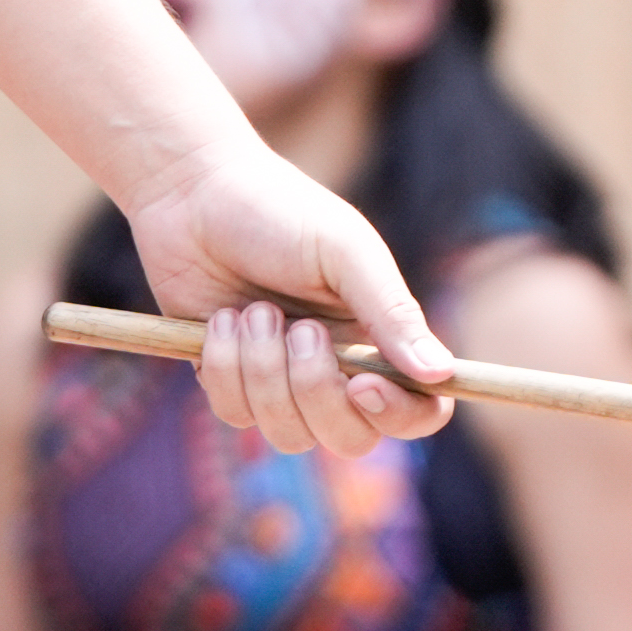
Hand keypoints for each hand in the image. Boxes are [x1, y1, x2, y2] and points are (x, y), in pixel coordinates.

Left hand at [128, 137, 466, 452]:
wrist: (190, 191)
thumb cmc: (277, 210)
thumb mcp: (344, 251)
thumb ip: (393, 312)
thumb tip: (441, 375)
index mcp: (378, 337)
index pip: (418, 409)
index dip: (401, 413)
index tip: (362, 385)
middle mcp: (336, 368)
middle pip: (351, 438)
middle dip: (317, 392)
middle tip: (299, 329)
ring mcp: (280, 380)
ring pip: (289, 434)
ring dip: (264, 371)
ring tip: (253, 310)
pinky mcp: (228, 379)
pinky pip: (235, 414)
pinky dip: (224, 367)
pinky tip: (218, 319)